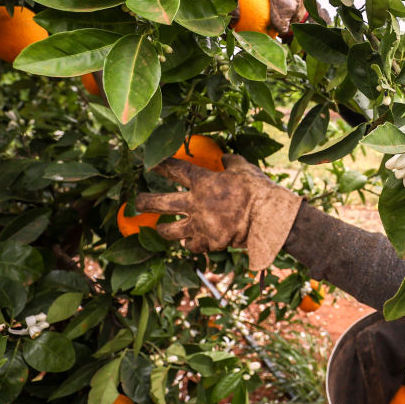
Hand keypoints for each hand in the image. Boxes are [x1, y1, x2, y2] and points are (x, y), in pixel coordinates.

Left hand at [135, 155, 301, 269]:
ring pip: (171, 230)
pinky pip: (192, 245)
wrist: (267, 219)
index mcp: (203, 182)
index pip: (176, 170)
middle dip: (145, 202)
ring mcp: (200, 225)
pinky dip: (190, 243)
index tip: (151, 163)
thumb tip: (225, 158)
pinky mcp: (208, 242)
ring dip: (164, 230)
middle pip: (161, 203)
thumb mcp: (244, 169)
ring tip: (160, 229)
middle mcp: (195, 204)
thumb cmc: (257, 190)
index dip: (162, 165)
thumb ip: (231, 163)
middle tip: (137, 202)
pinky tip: (189, 242)